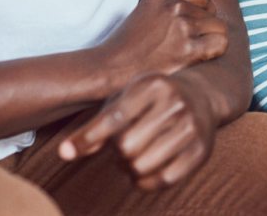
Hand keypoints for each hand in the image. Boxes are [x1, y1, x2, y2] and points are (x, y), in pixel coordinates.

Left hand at [59, 72, 215, 189]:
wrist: (202, 95)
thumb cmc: (153, 99)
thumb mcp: (126, 99)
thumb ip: (97, 125)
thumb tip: (64, 153)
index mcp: (153, 84)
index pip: (114, 117)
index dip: (88, 137)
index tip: (64, 152)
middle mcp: (175, 101)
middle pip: (126, 146)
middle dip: (117, 152)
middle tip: (121, 146)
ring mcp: (191, 125)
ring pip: (142, 166)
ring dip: (129, 168)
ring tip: (132, 157)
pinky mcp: (201, 150)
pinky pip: (163, 180)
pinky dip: (146, 182)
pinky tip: (145, 170)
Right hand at [94, 0, 227, 92]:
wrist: (109, 69)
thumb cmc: (126, 47)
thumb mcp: (145, 11)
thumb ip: (169, 7)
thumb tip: (202, 12)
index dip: (205, 13)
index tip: (198, 28)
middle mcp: (174, 5)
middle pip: (212, 14)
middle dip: (206, 30)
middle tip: (193, 47)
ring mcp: (182, 26)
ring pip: (219, 28)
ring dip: (211, 42)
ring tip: (195, 55)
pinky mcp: (187, 49)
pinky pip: (220, 44)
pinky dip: (215, 52)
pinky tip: (201, 60)